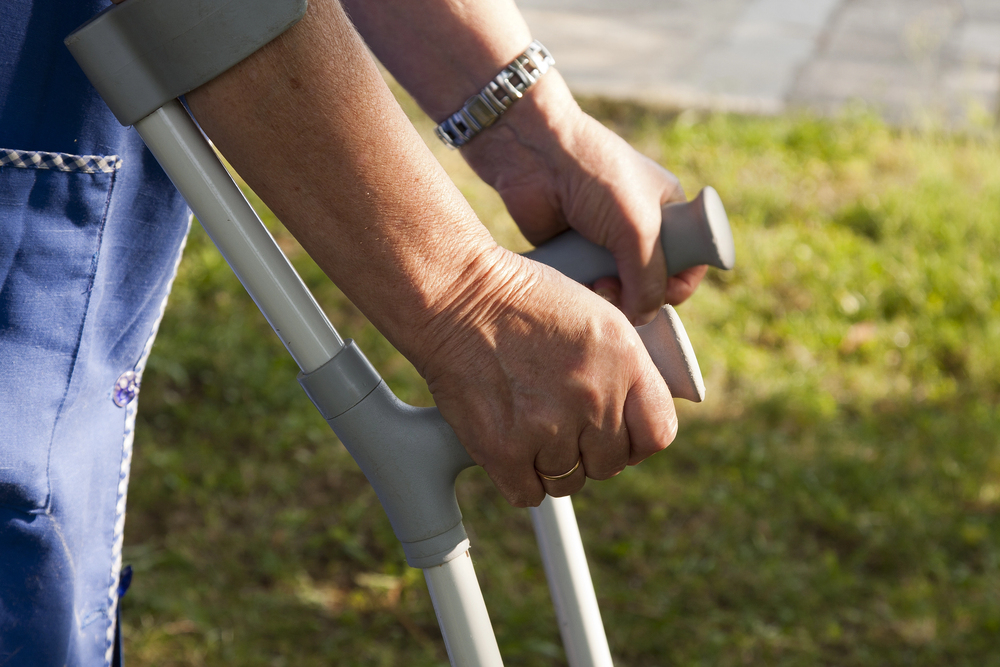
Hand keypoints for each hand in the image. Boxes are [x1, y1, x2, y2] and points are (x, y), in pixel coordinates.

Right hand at [414, 247, 676, 506]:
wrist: (454, 297)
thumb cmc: (521, 301)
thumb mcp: (593, 314)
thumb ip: (624, 368)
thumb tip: (633, 416)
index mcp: (624, 361)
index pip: (657, 434)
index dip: (637, 441)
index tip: (618, 437)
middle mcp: (593, 397)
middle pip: (611, 464)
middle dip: (589, 451)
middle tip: (561, 424)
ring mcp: (549, 427)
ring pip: (568, 481)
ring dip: (552, 463)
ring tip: (530, 426)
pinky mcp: (504, 449)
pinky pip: (529, 493)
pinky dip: (520, 478)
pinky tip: (511, 446)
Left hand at [460, 72, 706, 324]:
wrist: (536, 155)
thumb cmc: (597, 177)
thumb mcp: (638, 229)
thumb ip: (650, 280)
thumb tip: (643, 318)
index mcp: (668, 209)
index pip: (691, 259)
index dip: (682, 284)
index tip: (665, 295)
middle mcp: (638, 226)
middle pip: (652, 281)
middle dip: (641, 295)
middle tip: (623, 290)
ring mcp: (604, 240)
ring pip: (618, 289)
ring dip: (612, 297)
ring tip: (599, 287)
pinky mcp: (573, 250)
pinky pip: (586, 284)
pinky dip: (584, 291)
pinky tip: (578, 285)